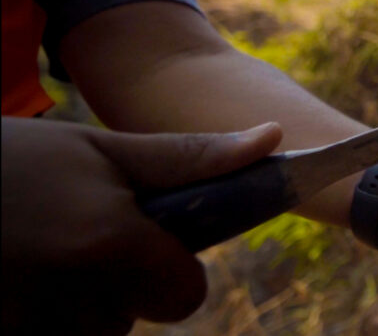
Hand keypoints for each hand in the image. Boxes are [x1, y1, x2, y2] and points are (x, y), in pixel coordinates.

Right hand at [1, 117, 281, 334]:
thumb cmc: (15, 160)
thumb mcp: (102, 151)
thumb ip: (189, 159)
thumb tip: (272, 141)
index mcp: (107, 245)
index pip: (185, 294)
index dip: (173, 269)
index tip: (145, 239)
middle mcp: (67, 301)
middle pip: (133, 316)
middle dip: (119, 283)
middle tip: (74, 233)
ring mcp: (22, 329)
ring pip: (88, 335)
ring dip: (74, 305)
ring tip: (37, 250)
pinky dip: (37, 317)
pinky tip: (15, 274)